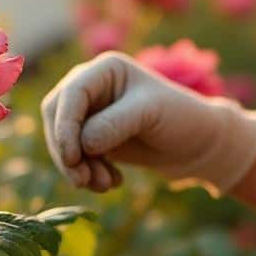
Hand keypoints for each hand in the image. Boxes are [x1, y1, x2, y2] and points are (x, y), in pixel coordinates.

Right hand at [40, 52, 255, 193]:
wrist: (199, 144)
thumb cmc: (181, 118)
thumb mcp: (151, 114)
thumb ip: (115, 124)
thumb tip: (82, 143)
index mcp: (104, 69)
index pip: (70, 95)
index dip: (64, 127)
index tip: (73, 159)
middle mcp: (92, 87)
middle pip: (56, 118)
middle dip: (67, 152)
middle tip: (83, 181)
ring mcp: (90, 113)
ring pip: (62, 141)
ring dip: (77, 168)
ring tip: (105, 186)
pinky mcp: (93, 137)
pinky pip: (75, 157)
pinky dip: (87, 173)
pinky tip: (112, 182)